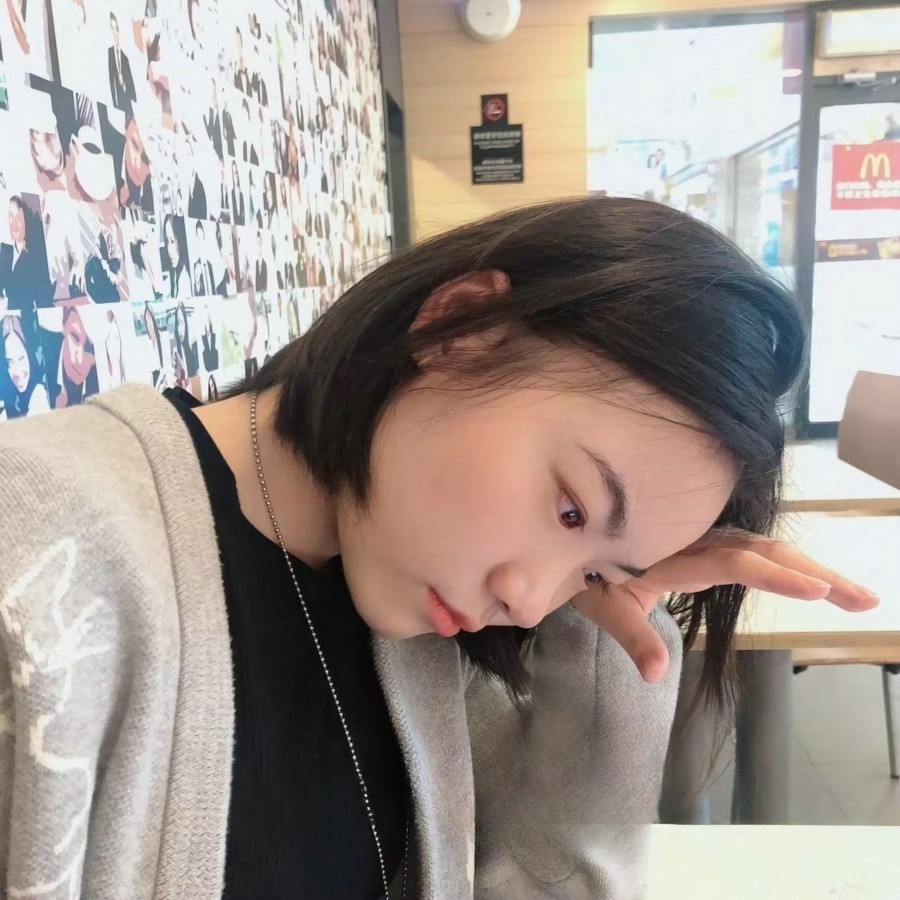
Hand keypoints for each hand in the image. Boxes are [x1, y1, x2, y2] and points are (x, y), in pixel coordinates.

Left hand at [570, 527, 879, 683]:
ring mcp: (701, 537)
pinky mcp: (703, 542)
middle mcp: (693, 538)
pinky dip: (787, 563)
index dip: (774, 576)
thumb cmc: (578, 570)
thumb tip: (656, 673)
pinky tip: (813, 580)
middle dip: (815, 573)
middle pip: (762, 549)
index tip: (817, 593)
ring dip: (809, 568)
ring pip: (763, 546)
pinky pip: (751, 548)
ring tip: (856, 594)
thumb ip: (630, 633)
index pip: (733, 561)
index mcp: (672, 552)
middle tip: (864, 599)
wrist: (560, 533)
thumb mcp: (599, 603)